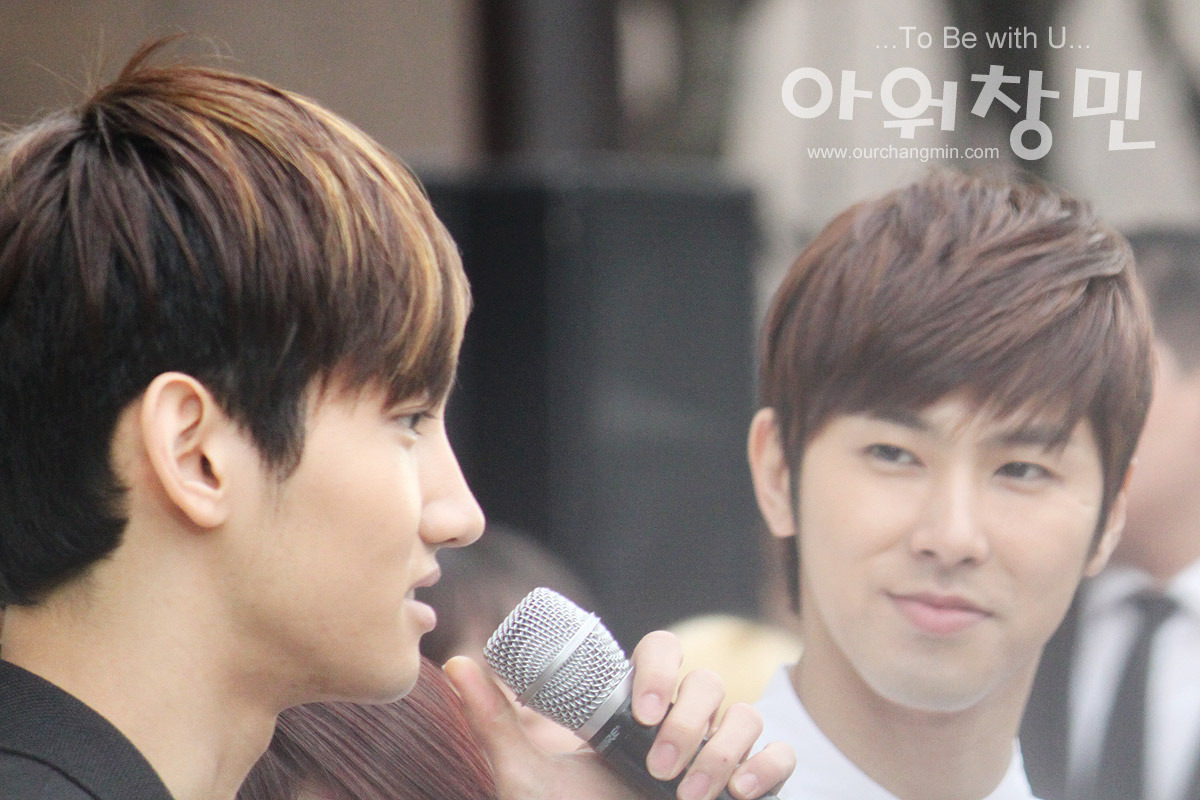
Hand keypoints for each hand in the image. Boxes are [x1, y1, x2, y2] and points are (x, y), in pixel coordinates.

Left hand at [445, 631, 793, 799]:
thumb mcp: (527, 777)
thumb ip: (495, 722)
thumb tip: (457, 661)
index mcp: (631, 709)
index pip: (663, 652)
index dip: (662, 668)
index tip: (643, 708)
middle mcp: (678, 724)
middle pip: (709, 682)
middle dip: (690, 720)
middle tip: (657, 764)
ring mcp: (714, 755)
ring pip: (746, 714)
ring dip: (723, 749)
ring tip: (688, 793)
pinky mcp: (745, 786)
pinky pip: (780, 754)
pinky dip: (769, 765)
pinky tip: (742, 792)